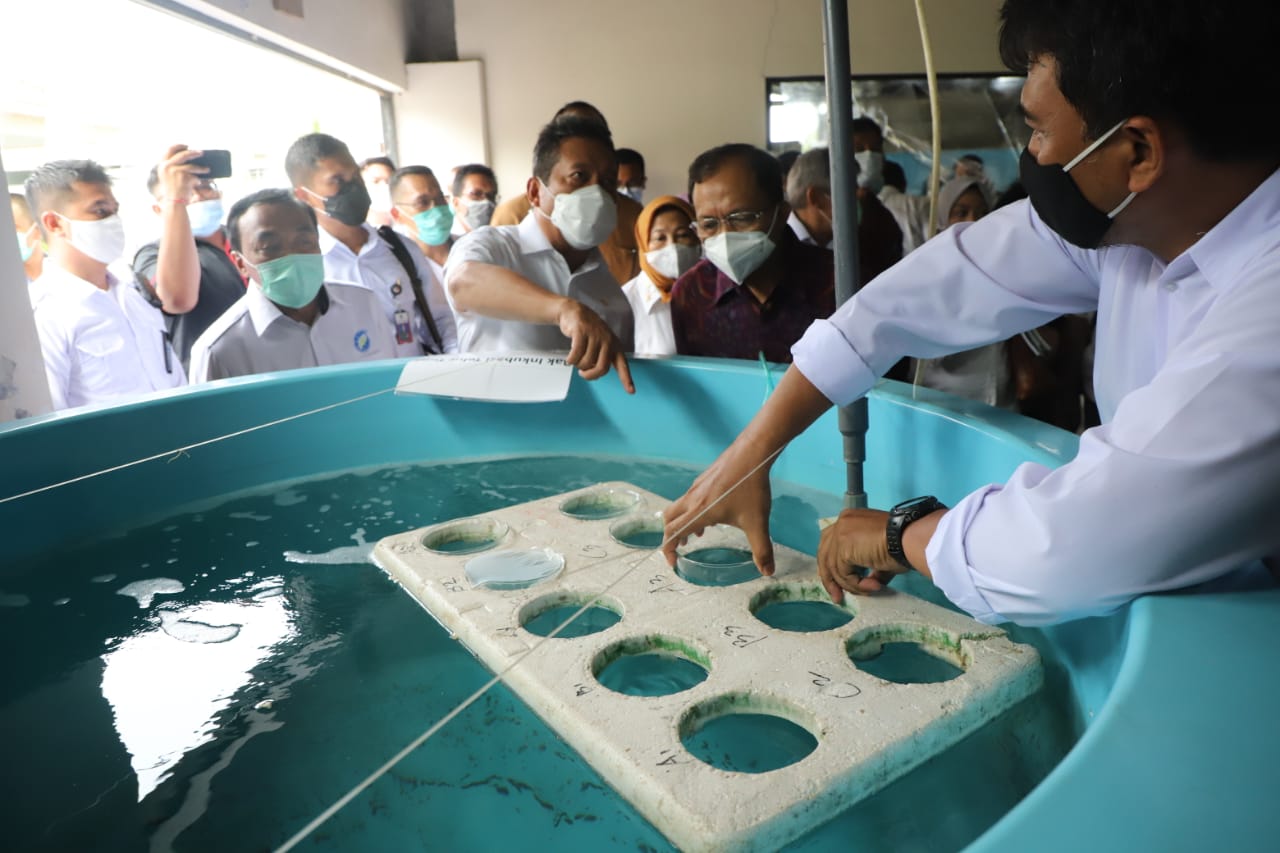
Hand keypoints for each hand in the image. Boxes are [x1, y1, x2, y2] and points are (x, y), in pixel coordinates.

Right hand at [156, 144, 206, 205]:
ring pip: (192, 166)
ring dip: (201, 168)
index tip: (187, 145)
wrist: (174, 203)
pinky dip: (198, 180)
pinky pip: (195, 176)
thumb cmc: (174, 191)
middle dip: (193, 152)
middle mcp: (167, 166)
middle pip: (183, 154)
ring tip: (208, 169)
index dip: (179, 146)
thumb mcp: (169, 177)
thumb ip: (174, 167)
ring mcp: (175, 171)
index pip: (169, 150)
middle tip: (202, 152)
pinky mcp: (184, 177)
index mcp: (162, 165)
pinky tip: (198, 183)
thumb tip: (190, 157)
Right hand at [557, 298, 634, 392]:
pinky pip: (576, 354)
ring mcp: (595, 335)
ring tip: (575, 359)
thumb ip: (601, 357)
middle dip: (590, 375)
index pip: (622, 365)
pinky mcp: (582, 332)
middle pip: (601, 368)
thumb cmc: (588, 332)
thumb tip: (595, 374)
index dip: (626, 379)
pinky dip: (571, 360)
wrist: (574, 312)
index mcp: (614, 345)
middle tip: (583, 373)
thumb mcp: (600, 343)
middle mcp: (607, 341)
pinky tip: (569, 358)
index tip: (631, 392)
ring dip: (578, 365)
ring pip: (586, 362)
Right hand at [662, 440, 775, 575]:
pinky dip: (693, 511)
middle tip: (681, 548)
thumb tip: (768, 572)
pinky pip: (690, 498)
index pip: (673, 533)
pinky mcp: (705, 478)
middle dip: (671, 536)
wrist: (752, 452)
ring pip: (679, 507)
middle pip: (669, 519)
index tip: (673, 562)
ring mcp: (697, 487)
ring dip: (683, 523)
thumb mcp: (757, 523)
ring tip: (698, 534)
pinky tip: (714, 512)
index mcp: (699, 512)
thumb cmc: (751, 487)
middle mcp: (693, 499)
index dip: (668, 550)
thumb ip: (762, 550)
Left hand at [817, 509, 906, 601]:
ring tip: (870, 590)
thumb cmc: (902, 543)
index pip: (830, 543)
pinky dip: (857, 585)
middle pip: (824, 555)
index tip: (836, 582)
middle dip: (830, 579)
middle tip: (837, 598)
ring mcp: (840, 535)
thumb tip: (867, 583)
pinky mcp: (843, 549)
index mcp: (849, 520)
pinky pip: (844, 575)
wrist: (909, 538)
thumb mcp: (880, 553)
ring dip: (852, 585)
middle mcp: (841, 523)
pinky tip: (873, 586)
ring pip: (835, 569)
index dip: (831, 564)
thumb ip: (869, 566)